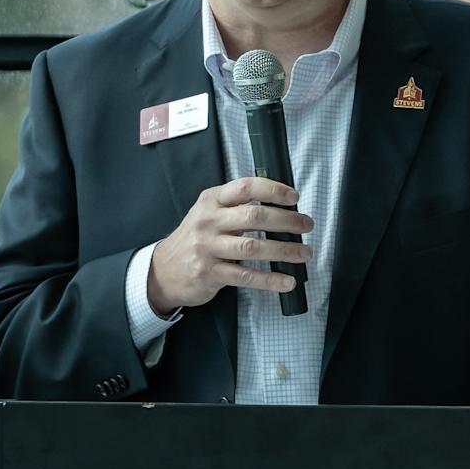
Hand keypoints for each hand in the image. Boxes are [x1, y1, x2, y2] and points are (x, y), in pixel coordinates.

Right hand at [146, 177, 313, 314]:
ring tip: (304, 253)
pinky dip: (270, 280)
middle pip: (254, 216)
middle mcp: (208, 222)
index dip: (273, 190)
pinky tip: (287, 281)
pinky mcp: (210, 274)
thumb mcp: (207, 213)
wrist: (162, 271)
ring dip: (285, 250)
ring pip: (253, 248)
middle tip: (306, 225)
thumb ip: (235, 206)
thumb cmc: (194, 239)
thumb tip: (279, 205)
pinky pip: (246, 276)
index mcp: (211, 201)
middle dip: (287, 220)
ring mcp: (208, 248)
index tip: (294, 197)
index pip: (246, 187)